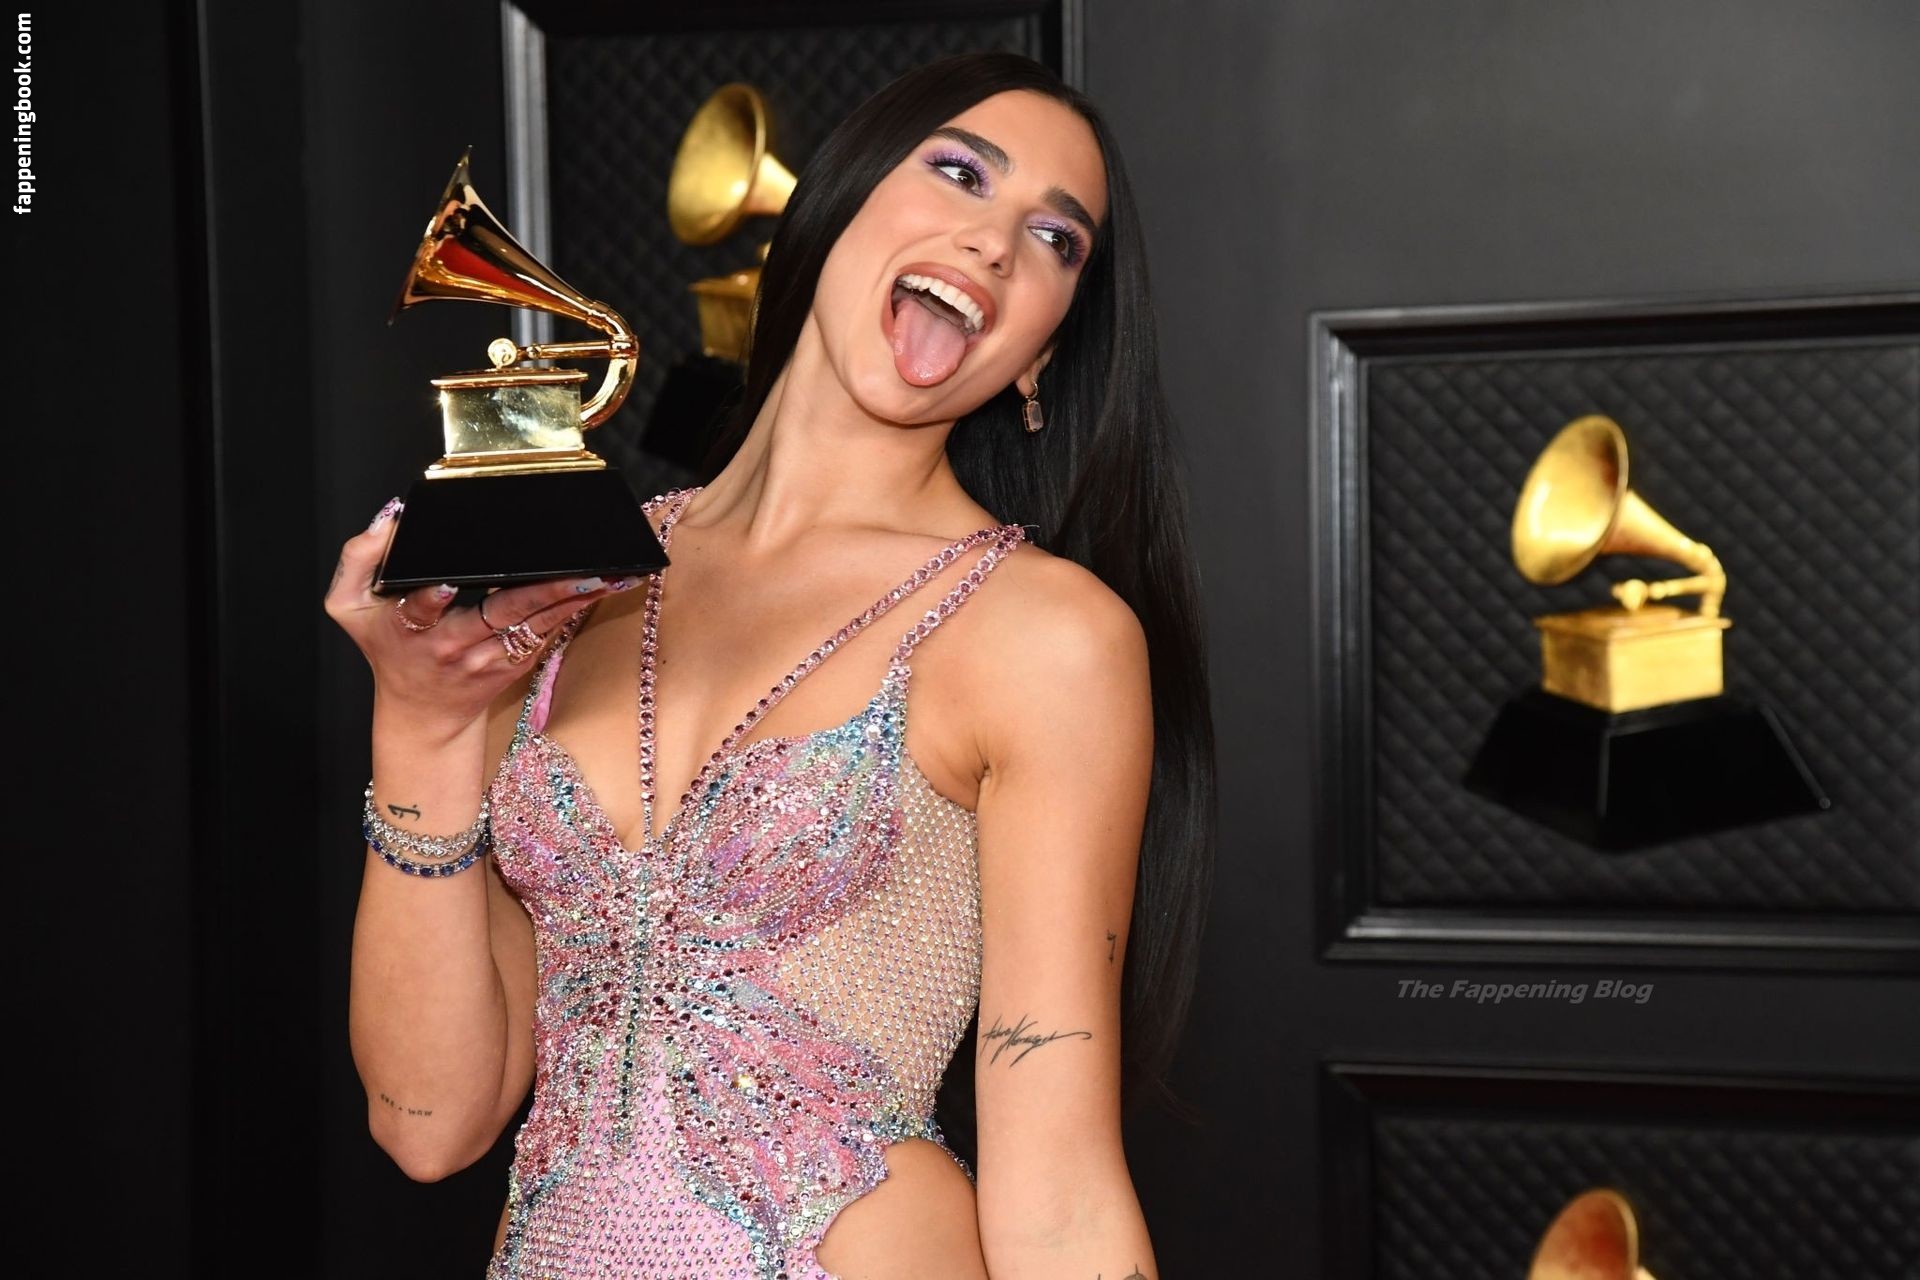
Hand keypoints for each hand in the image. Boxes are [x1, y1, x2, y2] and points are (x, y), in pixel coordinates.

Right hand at [324, 498, 638, 735]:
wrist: (422, 714)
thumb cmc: (388, 648)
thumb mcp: (349, 607)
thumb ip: (359, 559)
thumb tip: (392, 518)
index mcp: (409, 627)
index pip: (420, 609)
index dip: (433, 597)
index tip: (448, 584)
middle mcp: (453, 645)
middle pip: (498, 615)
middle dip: (539, 592)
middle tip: (578, 571)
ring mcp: (488, 657)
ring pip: (534, 626)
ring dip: (572, 600)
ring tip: (606, 576)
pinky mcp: (515, 663)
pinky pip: (547, 633)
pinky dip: (574, 610)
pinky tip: (601, 588)